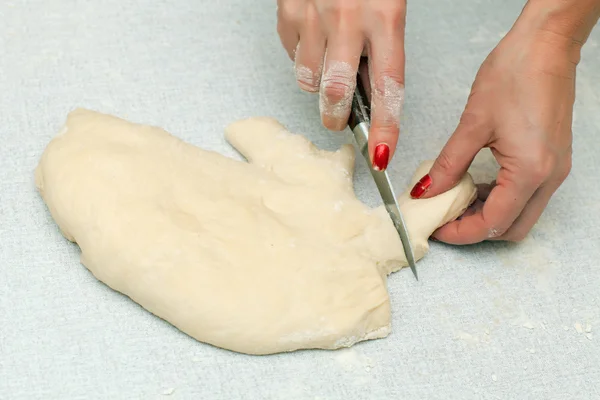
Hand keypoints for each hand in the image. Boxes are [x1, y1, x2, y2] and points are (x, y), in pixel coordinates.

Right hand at [277, 0, 406, 169]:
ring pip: (308, 79)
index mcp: (385, 16)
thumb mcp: (389, 4)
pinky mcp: (287, 11)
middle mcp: (348, 19)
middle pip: (335, 93)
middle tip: (338, 120)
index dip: (386, 127)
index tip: (382, 155)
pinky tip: (313, 35)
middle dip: (336, 116)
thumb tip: (371, 93)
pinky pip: (291, 53)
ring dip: (317, 81)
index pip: (388, 87)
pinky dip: (301, 54)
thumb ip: (382, 45)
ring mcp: (312, 15)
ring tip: (327, 60)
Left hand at [409, 24, 582, 242]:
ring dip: (488, 215)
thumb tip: (426, 191)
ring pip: (521, 214)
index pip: (492, 223)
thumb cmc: (514, 76)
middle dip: (475, 230)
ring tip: (454, 201)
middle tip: (443, 218)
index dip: (460, 232)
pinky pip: (527, 195)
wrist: (546, 46)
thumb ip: (448, 164)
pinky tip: (475, 184)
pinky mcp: (553, 160)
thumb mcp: (473, 124)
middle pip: (511, 229)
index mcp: (529, 172)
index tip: (435, 228)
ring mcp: (555, 170)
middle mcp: (549, 178)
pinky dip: (500, 199)